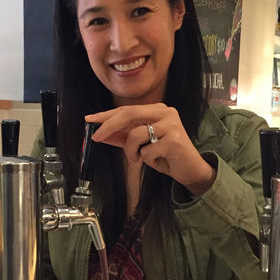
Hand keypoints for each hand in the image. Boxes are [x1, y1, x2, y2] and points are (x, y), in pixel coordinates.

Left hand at [86, 103, 215, 195]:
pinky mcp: (175, 139)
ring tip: (139, 158)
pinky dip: (146, 160)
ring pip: (135, 135)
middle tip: (96, 137)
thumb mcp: (140, 145)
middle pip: (128, 114)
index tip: (89, 120)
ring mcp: (171, 124)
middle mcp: (165, 112)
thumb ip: (122, 138)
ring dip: (131, 152)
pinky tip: (157, 161)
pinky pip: (146, 151)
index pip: (126, 110)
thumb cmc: (165, 155)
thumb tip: (101, 134)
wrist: (190, 170)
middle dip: (108, 126)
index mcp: (156, 110)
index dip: (106, 115)